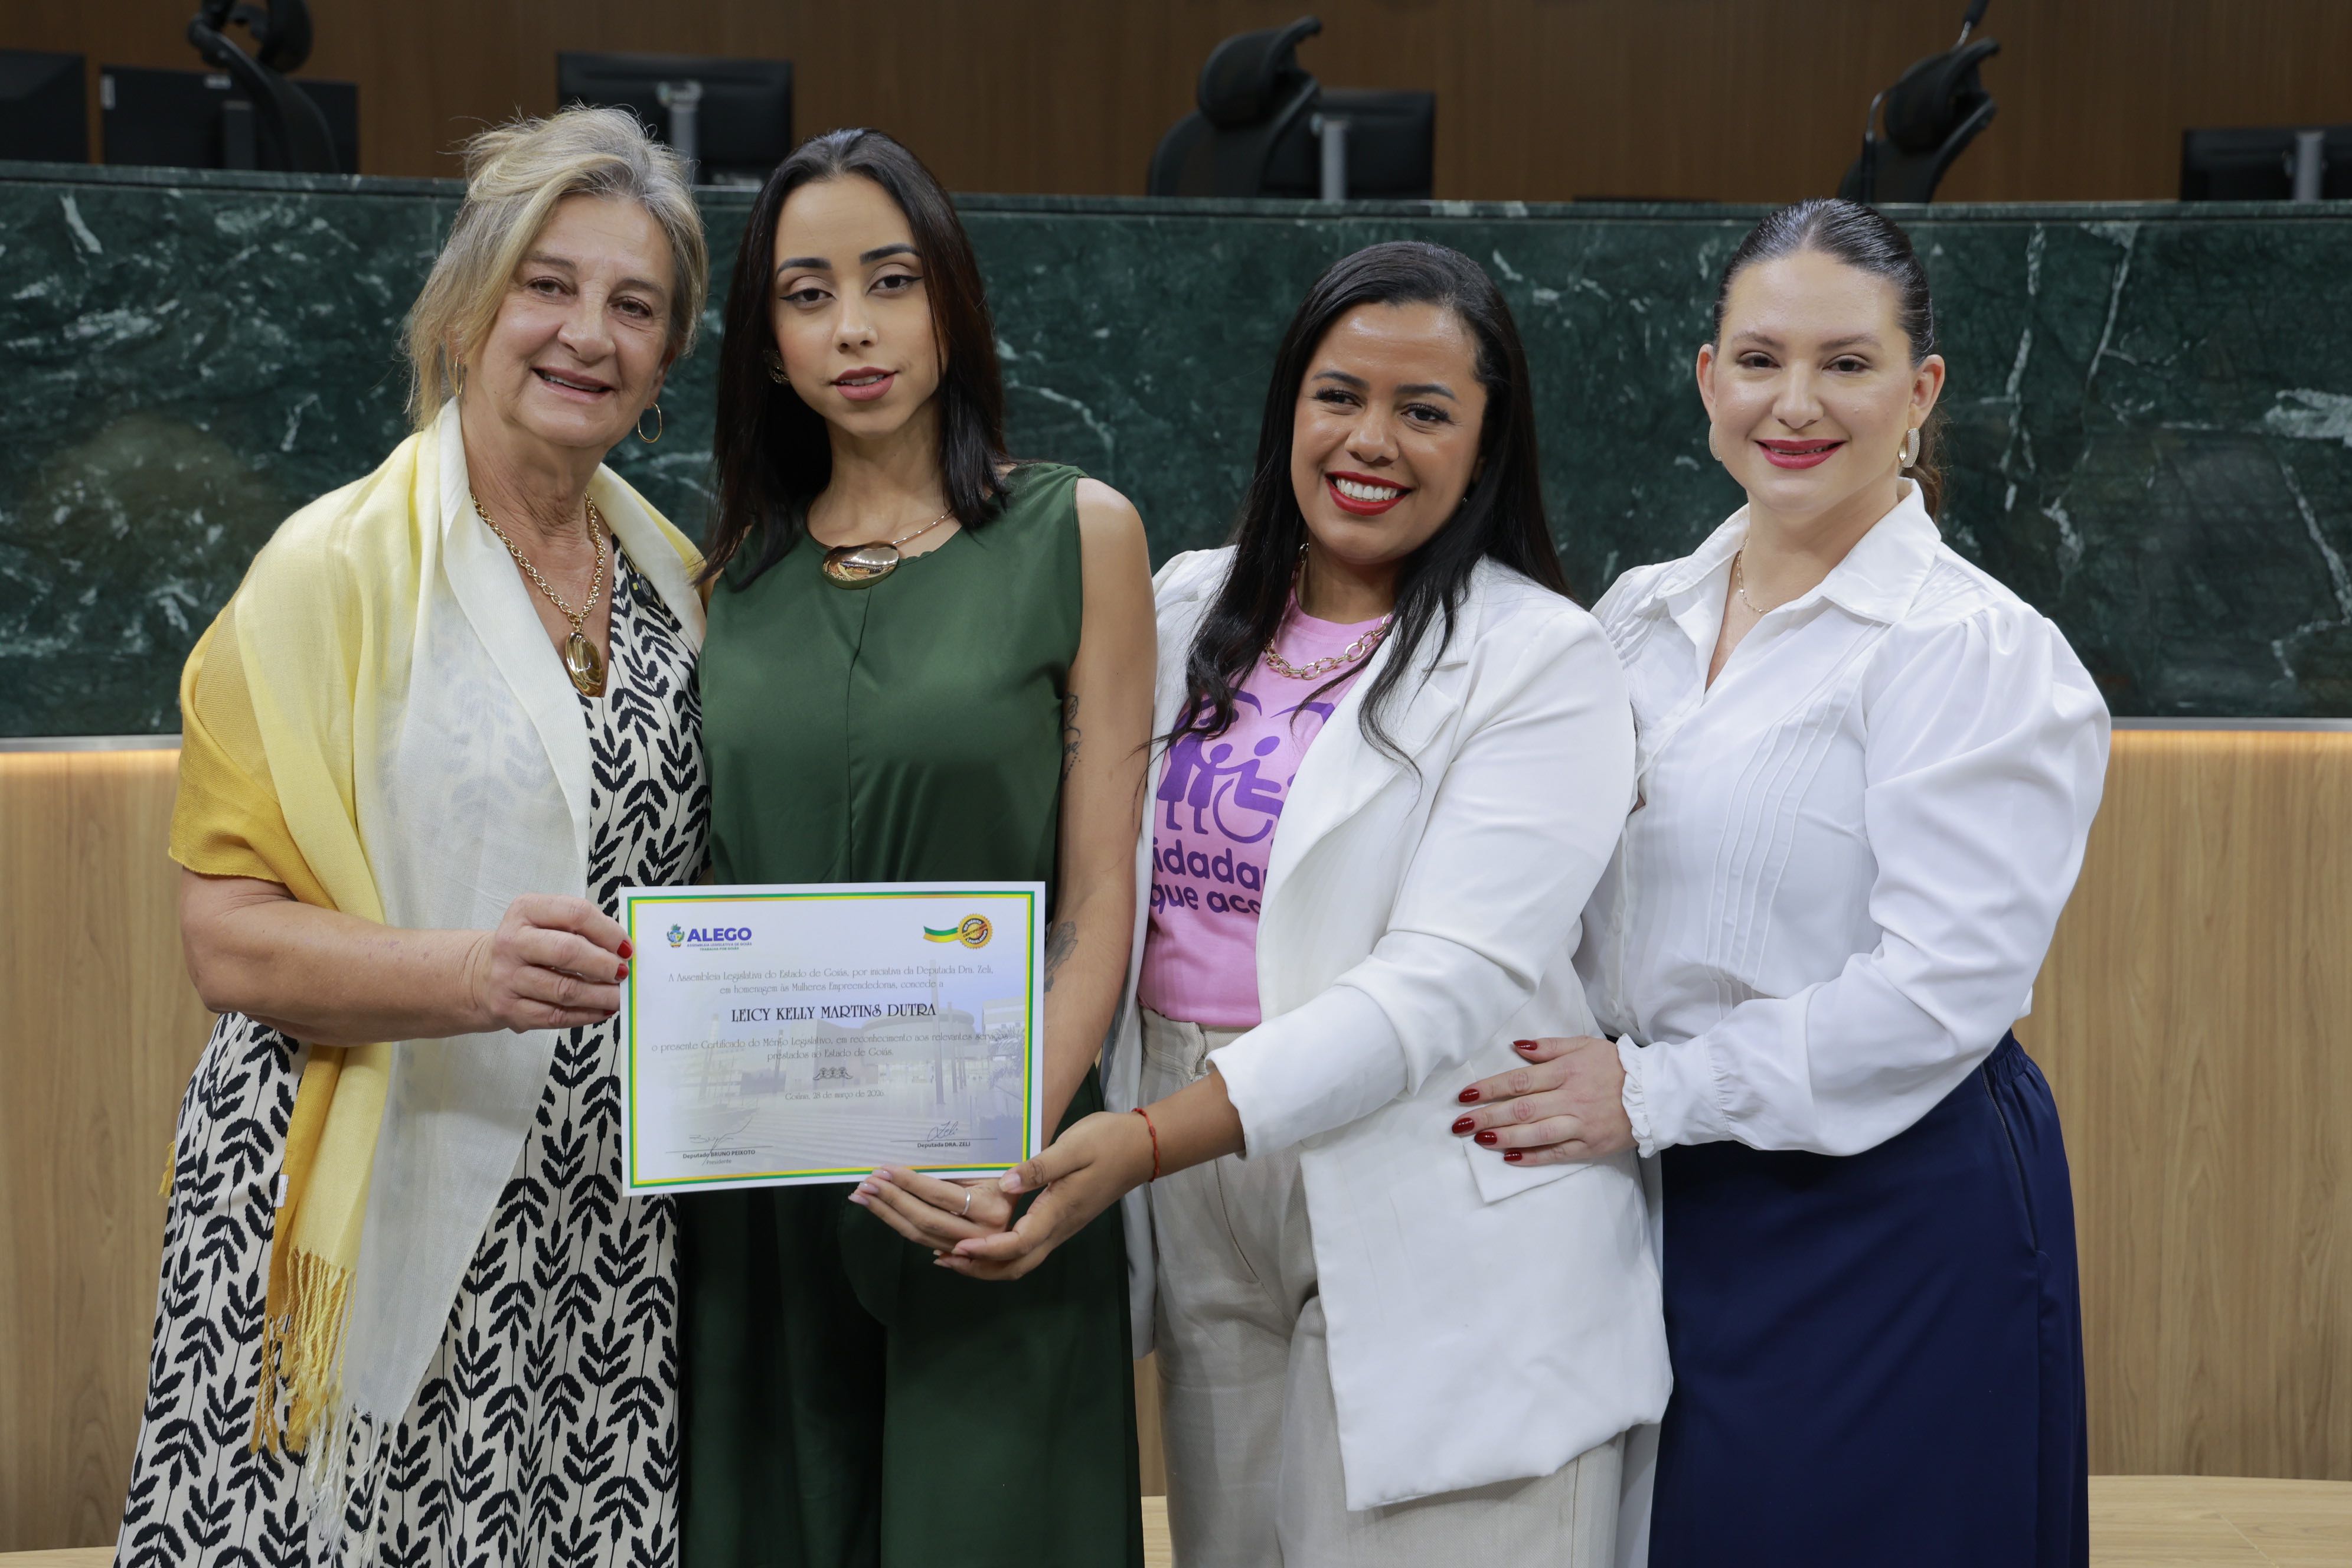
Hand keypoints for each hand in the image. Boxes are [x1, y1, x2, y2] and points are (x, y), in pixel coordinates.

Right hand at [465, 894, 630, 1032]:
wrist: (480, 975)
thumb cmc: (526, 946)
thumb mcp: (544, 922)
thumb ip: (580, 928)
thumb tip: (623, 949)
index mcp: (525, 911)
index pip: (575, 913)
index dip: (607, 931)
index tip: (626, 946)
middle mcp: (512, 942)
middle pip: (568, 951)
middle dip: (604, 964)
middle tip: (624, 973)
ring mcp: (507, 978)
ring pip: (564, 989)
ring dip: (600, 995)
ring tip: (619, 996)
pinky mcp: (509, 1009)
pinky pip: (556, 1016)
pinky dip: (586, 1015)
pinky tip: (602, 1010)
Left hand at [850, 1169, 1015, 1250]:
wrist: (1037, 1197)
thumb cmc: (1009, 1172)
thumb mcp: (987, 1167)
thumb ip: (953, 1173)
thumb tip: (903, 1170)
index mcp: (992, 1208)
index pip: (940, 1195)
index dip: (910, 1183)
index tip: (884, 1169)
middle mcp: (984, 1234)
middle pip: (925, 1220)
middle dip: (891, 1200)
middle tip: (864, 1184)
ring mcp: (973, 1248)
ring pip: (920, 1235)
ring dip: (888, 1214)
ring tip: (863, 1197)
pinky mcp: (962, 1254)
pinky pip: (924, 1241)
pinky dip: (900, 1224)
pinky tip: (883, 1212)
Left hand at [938, 1110, 1155, 1281]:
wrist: (1140, 1149)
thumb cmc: (1107, 1142)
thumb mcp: (1073, 1147)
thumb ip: (1039, 1167)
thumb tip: (1005, 1182)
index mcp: (1058, 1212)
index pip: (1017, 1244)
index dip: (985, 1250)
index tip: (956, 1247)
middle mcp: (1058, 1228)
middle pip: (1016, 1266)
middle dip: (978, 1268)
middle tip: (942, 1259)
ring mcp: (1061, 1228)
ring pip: (1021, 1261)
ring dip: (986, 1264)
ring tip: (952, 1254)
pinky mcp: (1060, 1221)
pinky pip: (1026, 1248)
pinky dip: (999, 1251)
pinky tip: (981, 1239)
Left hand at [1450, 1035, 1634, 1165]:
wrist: (1655, 1092)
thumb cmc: (1616, 1065)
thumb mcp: (1584, 1045)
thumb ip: (1549, 1047)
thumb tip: (1516, 1046)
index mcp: (1567, 1071)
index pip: (1520, 1080)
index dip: (1491, 1088)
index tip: (1466, 1094)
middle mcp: (1571, 1098)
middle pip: (1522, 1108)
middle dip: (1488, 1115)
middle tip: (1460, 1123)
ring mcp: (1581, 1124)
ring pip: (1536, 1132)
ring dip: (1504, 1136)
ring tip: (1480, 1138)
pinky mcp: (1590, 1146)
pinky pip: (1557, 1153)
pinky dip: (1532, 1156)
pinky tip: (1509, 1157)